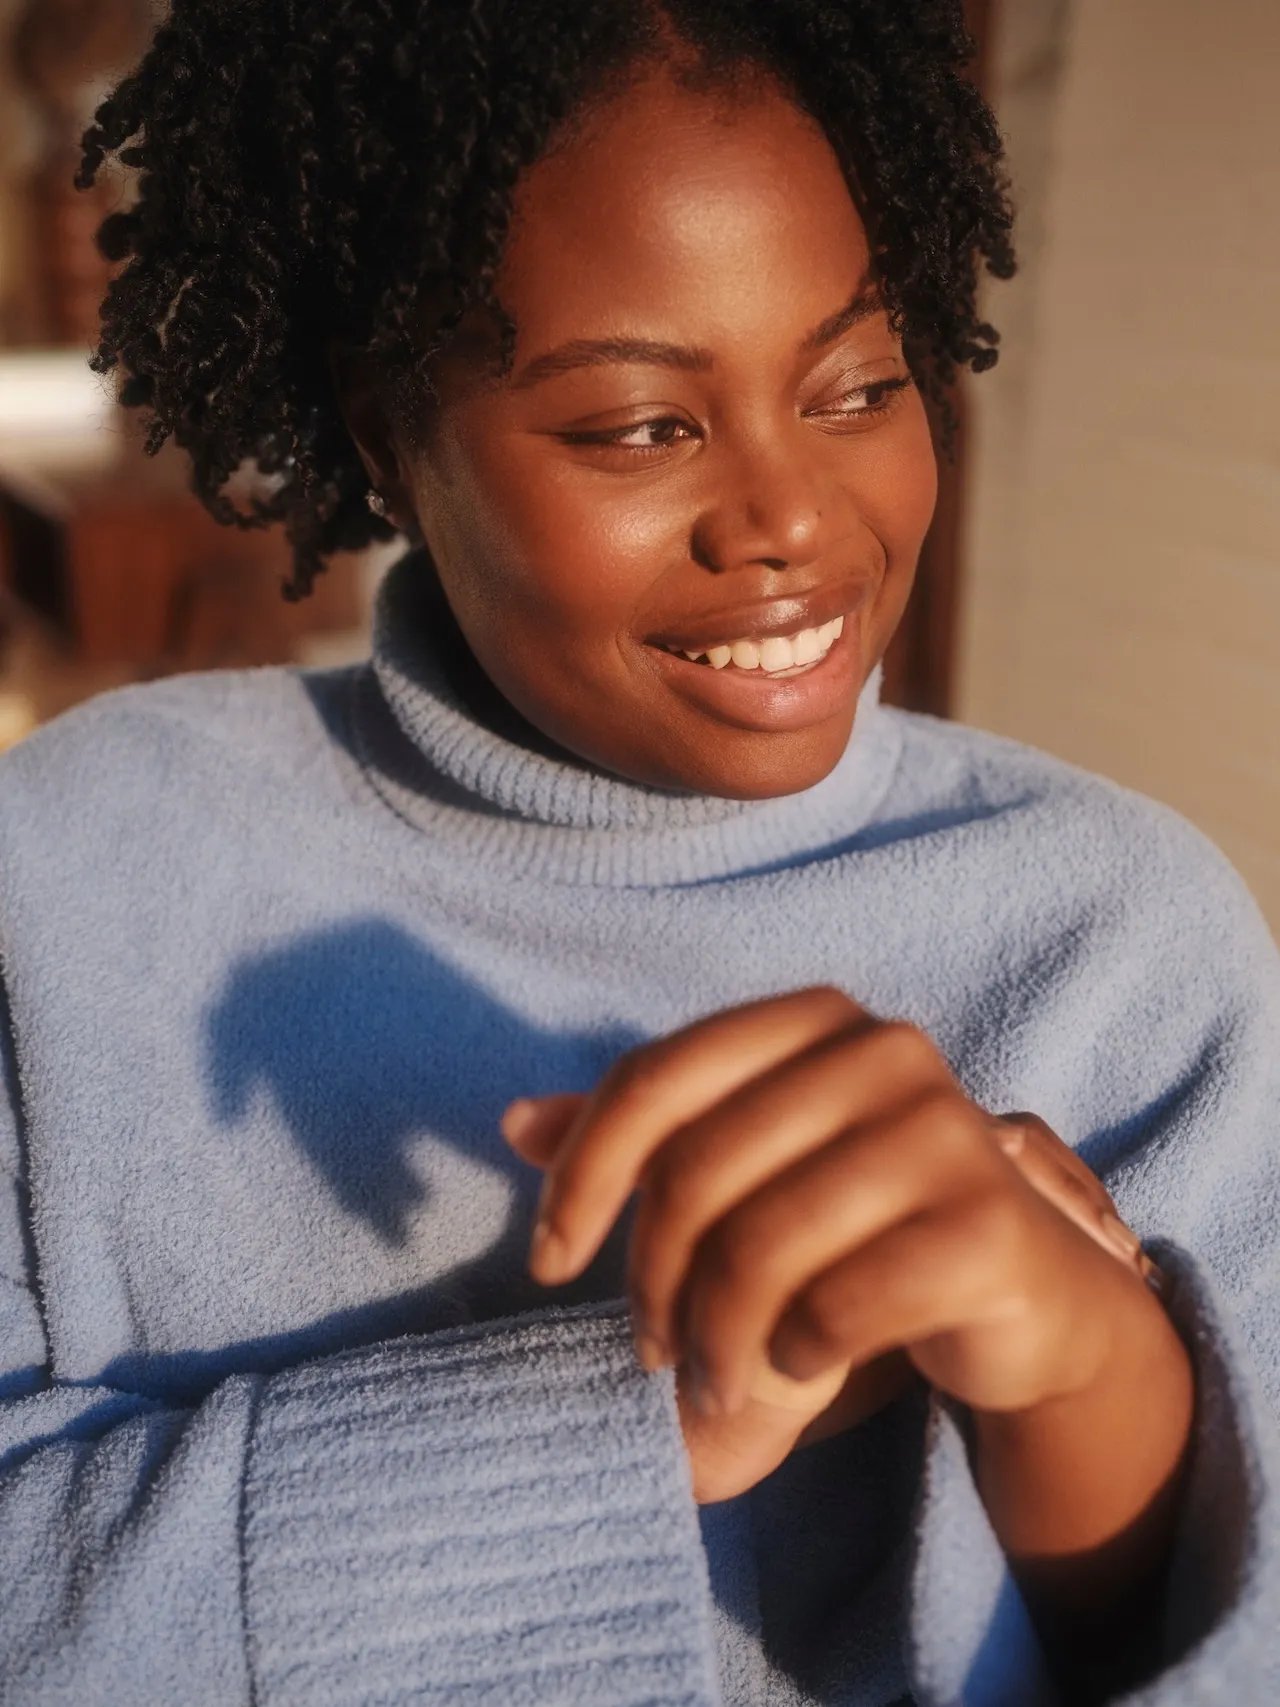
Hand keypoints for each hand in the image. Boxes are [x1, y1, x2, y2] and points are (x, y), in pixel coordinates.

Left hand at [502, 988, 1164, 1500]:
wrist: (1019, 1291)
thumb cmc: (859, 1223)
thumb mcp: (750, 1171)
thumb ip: (644, 1141)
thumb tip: (515, 1122)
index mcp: (813, 1019)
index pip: (653, 1079)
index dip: (580, 1176)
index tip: (547, 1264)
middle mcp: (882, 1051)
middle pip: (695, 1171)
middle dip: (648, 1283)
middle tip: (650, 1352)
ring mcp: (944, 1131)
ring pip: (759, 1247)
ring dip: (714, 1342)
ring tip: (712, 1384)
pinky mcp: (987, 1226)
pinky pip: (835, 1306)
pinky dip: (792, 1358)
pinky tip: (798, 1367)